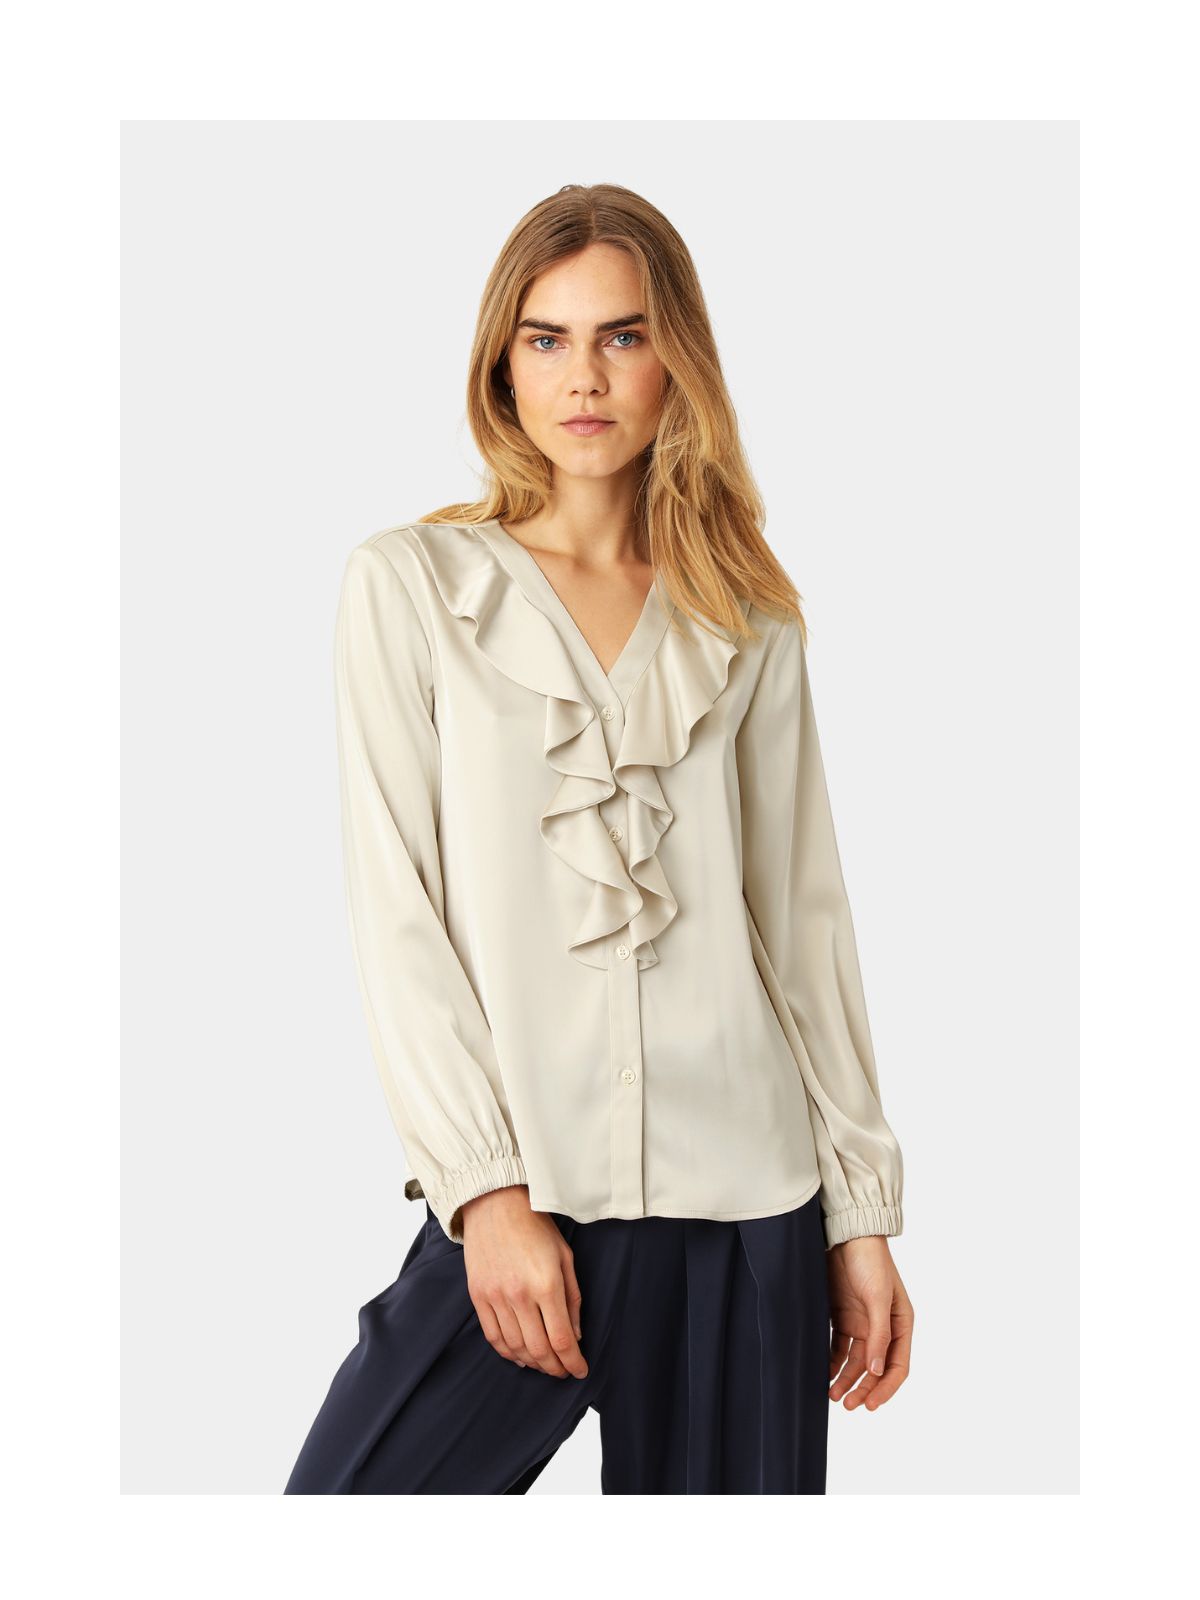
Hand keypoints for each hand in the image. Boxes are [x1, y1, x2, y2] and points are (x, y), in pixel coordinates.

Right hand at [459, 1185, 588, 1379]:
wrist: (495, 1204)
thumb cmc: (535, 1226)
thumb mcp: (565, 1257)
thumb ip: (572, 1298)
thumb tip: (576, 1335)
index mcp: (547, 1284)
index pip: (562, 1339)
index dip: (573, 1362)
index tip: (580, 1371)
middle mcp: (520, 1295)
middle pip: (539, 1350)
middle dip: (554, 1368)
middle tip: (563, 1371)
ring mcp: (495, 1297)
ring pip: (515, 1347)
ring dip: (533, 1362)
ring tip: (544, 1364)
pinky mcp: (478, 1296)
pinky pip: (493, 1336)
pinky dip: (508, 1352)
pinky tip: (520, 1355)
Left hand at [826, 1235, 912, 1410]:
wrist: (846, 1235)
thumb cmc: (870, 1261)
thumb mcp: (877, 1298)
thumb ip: (879, 1335)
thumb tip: (877, 1371)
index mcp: (901, 1324)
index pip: (897, 1366)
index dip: (884, 1388)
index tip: (869, 1405)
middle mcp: (882, 1327)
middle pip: (874, 1368)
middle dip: (862, 1388)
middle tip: (847, 1405)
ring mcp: (861, 1323)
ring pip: (855, 1361)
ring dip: (845, 1378)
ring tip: (832, 1394)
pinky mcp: (841, 1316)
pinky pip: (838, 1346)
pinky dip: (832, 1361)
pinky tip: (823, 1372)